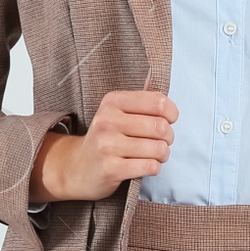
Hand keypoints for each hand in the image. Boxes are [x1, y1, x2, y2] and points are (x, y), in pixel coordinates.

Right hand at [32, 90, 177, 201]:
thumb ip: (141, 101)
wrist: (78, 167)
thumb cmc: (106, 139)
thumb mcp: (116, 113)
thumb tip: (159, 82)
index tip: (169, 120)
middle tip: (163, 141)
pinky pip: (150, 166)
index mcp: (112, 102)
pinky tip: (146, 165)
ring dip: (163, 154)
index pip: (158, 102)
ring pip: (158, 148)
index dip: (171, 113)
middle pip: (160, 126)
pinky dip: (155, 167)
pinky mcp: (111, 169)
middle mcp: (108, 121)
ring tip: (155, 155)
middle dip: (169, 137)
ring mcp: (107, 145)